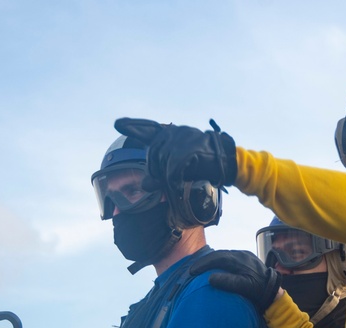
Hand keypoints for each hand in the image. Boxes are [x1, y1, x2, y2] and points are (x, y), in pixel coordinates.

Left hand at [114, 118, 236, 188]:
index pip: (148, 128)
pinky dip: (173, 179)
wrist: (227, 162)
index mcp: (171, 134)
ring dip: (164, 177)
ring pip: (161, 161)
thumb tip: (144, 185)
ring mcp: (181, 137)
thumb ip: (160, 173)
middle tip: (159, 183)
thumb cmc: (204, 165)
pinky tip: (177, 185)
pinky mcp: (188, 148)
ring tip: (174, 184)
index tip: (118, 124)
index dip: (133, 126)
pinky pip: (172, 167)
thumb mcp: (178, 168)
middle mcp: (174, 132)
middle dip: (153, 171)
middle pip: (152, 153)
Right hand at [190, 250, 281, 312]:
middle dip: (205, 261)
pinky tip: (216, 268)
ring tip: (201, 269)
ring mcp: (245, 255)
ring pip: (224, 255)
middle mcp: (241, 254)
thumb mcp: (246, 287)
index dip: (203, 264)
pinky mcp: (247, 259)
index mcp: (239, 260)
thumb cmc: (260, 290)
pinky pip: (230, 258)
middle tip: (193, 270)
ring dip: (212, 261)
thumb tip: (210, 278)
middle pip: (219, 255)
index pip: (217, 258)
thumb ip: (229, 282)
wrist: (274, 289)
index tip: (192, 271)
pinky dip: (220, 262)